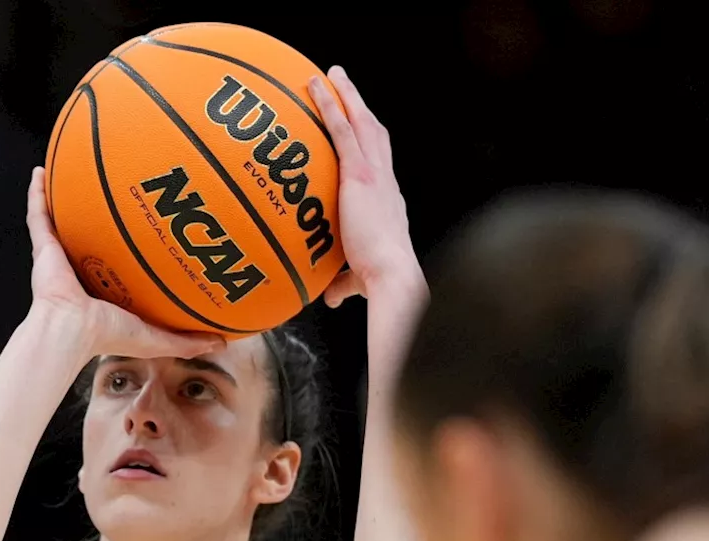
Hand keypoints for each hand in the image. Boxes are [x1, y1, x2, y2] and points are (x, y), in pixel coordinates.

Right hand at [25, 167, 222, 357]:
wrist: (72, 330)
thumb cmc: (109, 334)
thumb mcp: (157, 337)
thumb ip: (187, 340)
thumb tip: (222, 343)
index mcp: (107, 287)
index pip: (121, 263)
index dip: (133, 246)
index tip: (152, 226)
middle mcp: (84, 267)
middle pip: (94, 235)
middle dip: (103, 215)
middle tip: (120, 188)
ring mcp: (62, 256)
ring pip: (64, 219)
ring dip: (67, 196)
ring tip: (74, 170)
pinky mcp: (44, 248)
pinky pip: (39, 215)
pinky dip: (37, 193)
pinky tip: (40, 171)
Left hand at [308, 66, 423, 307]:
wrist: (392, 276)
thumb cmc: (380, 281)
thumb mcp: (358, 279)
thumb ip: (343, 283)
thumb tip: (330, 298)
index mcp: (388, 202)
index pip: (379, 166)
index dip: (371, 146)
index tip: (360, 131)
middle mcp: (386, 182)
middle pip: (375, 134)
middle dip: (360, 108)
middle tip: (346, 86)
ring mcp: (375, 174)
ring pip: (361, 123)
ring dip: (347, 96)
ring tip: (331, 73)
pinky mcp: (359, 174)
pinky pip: (342, 130)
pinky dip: (331, 105)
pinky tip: (316, 85)